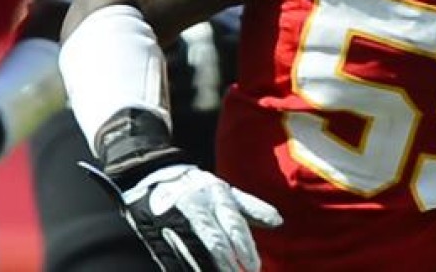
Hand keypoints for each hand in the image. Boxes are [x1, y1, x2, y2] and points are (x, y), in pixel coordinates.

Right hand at [82, 162, 282, 271]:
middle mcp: (199, 205)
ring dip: (209, 268)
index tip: (254, 267)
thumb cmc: (198, 187)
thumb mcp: (226, 191)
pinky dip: (185, 265)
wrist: (155, 172)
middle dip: (229, 263)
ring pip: (195, 249)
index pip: (235, 225)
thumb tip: (279, 221)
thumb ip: (252, 208)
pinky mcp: (156, 229)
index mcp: (218, 195)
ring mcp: (176, 217)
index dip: (245, 248)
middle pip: (216, 240)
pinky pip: (171, 253)